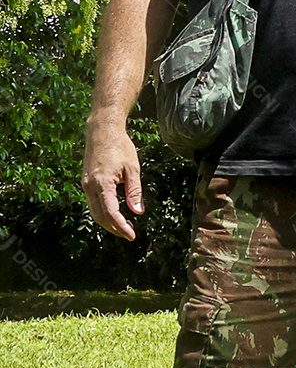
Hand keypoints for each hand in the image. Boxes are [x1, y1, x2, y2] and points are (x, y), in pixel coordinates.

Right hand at [81, 119, 143, 240]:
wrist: (102, 131)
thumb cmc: (120, 147)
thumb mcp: (132, 168)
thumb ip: (134, 191)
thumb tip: (137, 212)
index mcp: (102, 184)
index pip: (110, 213)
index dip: (120, 226)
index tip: (131, 235)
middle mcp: (90, 187)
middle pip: (100, 216)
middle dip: (114, 228)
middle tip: (129, 234)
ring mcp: (86, 185)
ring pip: (95, 212)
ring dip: (108, 222)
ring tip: (125, 226)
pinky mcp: (86, 183)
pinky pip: (93, 203)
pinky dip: (103, 212)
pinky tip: (115, 213)